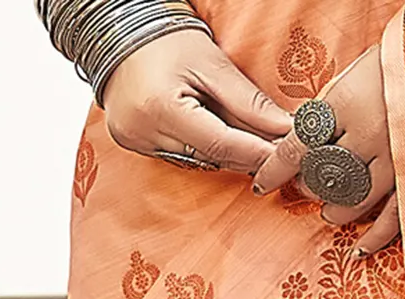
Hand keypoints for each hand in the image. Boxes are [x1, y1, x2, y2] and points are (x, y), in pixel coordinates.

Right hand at [102, 30, 291, 173]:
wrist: (118, 30)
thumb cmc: (164, 38)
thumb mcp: (211, 63)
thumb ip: (248, 102)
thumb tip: (285, 129)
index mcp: (160, 108)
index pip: (222, 145)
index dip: (258, 153)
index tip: (286, 156)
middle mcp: (143, 131)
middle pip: (212, 158)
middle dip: (246, 154)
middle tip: (276, 150)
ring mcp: (135, 140)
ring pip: (198, 162)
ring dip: (225, 153)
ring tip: (247, 138)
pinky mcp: (133, 143)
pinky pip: (180, 157)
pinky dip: (202, 149)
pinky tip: (213, 133)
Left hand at [252, 47, 399, 254]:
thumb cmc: (392, 67)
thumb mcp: (351, 76)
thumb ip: (329, 110)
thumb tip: (302, 139)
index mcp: (344, 102)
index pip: (297, 146)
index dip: (275, 170)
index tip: (261, 185)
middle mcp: (367, 133)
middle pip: (324, 177)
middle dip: (309, 187)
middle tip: (306, 189)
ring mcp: (395, 157)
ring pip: (355, 200)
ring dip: (337, 210)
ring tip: (329, 212)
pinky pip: (393, 216)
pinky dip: (375, 237)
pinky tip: (359, 251)